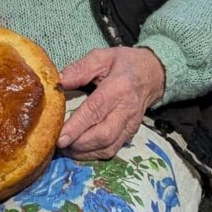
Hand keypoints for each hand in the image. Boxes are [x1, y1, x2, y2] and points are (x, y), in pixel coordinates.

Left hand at [56, 46, 165, 160]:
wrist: (153, 74)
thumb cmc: (124, 64)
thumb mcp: (102, 57)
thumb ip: (80, 69)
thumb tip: (59, 82)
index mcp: (119, 87)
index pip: (96, 110)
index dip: (77, 126)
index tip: (60, 137)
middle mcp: (127, 109)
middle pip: (103, 134)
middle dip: (79, 143)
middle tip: (58, 144)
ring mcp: (131, 124)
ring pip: (108, 146)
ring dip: (84, 152)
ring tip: (65, 150)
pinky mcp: (131, 133)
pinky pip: (112, 150)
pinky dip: (93, 154)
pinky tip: (79, 151)